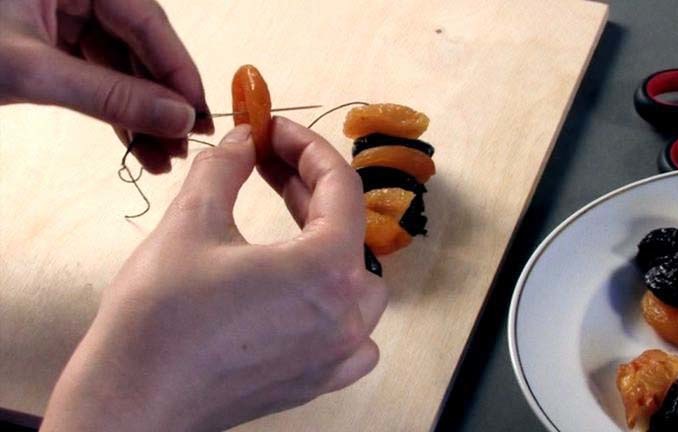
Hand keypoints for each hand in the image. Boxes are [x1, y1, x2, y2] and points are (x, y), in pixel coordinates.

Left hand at [0, 0, 213, 172]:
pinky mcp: (55, 47)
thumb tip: (179, 120)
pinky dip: (117, 115)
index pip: (147, 23)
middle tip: (184, 146)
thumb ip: (107, 95)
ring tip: (164, 160)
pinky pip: (99, 81)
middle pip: (141, 49)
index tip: (199, 117)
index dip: (179, 72)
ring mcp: (66, 19)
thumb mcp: (33, 72)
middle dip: (162, 102)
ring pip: (122, 70)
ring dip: (144, 117)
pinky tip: (139, 149)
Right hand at [40, 118, 386, 430]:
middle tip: (268, 162)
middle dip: (308, 187)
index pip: (340, 187)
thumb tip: (244, 140)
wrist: (131, 398)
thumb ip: (227, 167)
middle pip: (348, 230)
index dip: (307, 147)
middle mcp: (345, 315)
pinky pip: (353, 333)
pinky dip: (337, 302)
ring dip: (329, 241)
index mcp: (325, 270)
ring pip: (357, 281)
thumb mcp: (191, 221)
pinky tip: (304, 289)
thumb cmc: (159, 317)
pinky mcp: (317, 379)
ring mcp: (336, 353)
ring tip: (288, 219)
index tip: (275, 131)